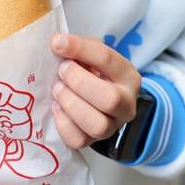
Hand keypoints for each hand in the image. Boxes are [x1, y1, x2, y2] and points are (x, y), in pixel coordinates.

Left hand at [50, 33, 141, 149]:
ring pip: (97, 125)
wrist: (96, 97)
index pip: (107, 60)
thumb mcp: (92, 54)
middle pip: (110, 99)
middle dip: (79, 83)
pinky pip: (78, 140)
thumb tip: (57, 43)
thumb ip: (79, 48)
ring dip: (71, 104)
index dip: (80, 49)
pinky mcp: (93, 141)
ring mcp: (112, 126)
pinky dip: (63, 123)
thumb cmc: (93, 71)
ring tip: (58, 89)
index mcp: (128, 75)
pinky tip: (57, 107)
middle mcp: (126, 104)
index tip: (57, 44)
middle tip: (62, 71)